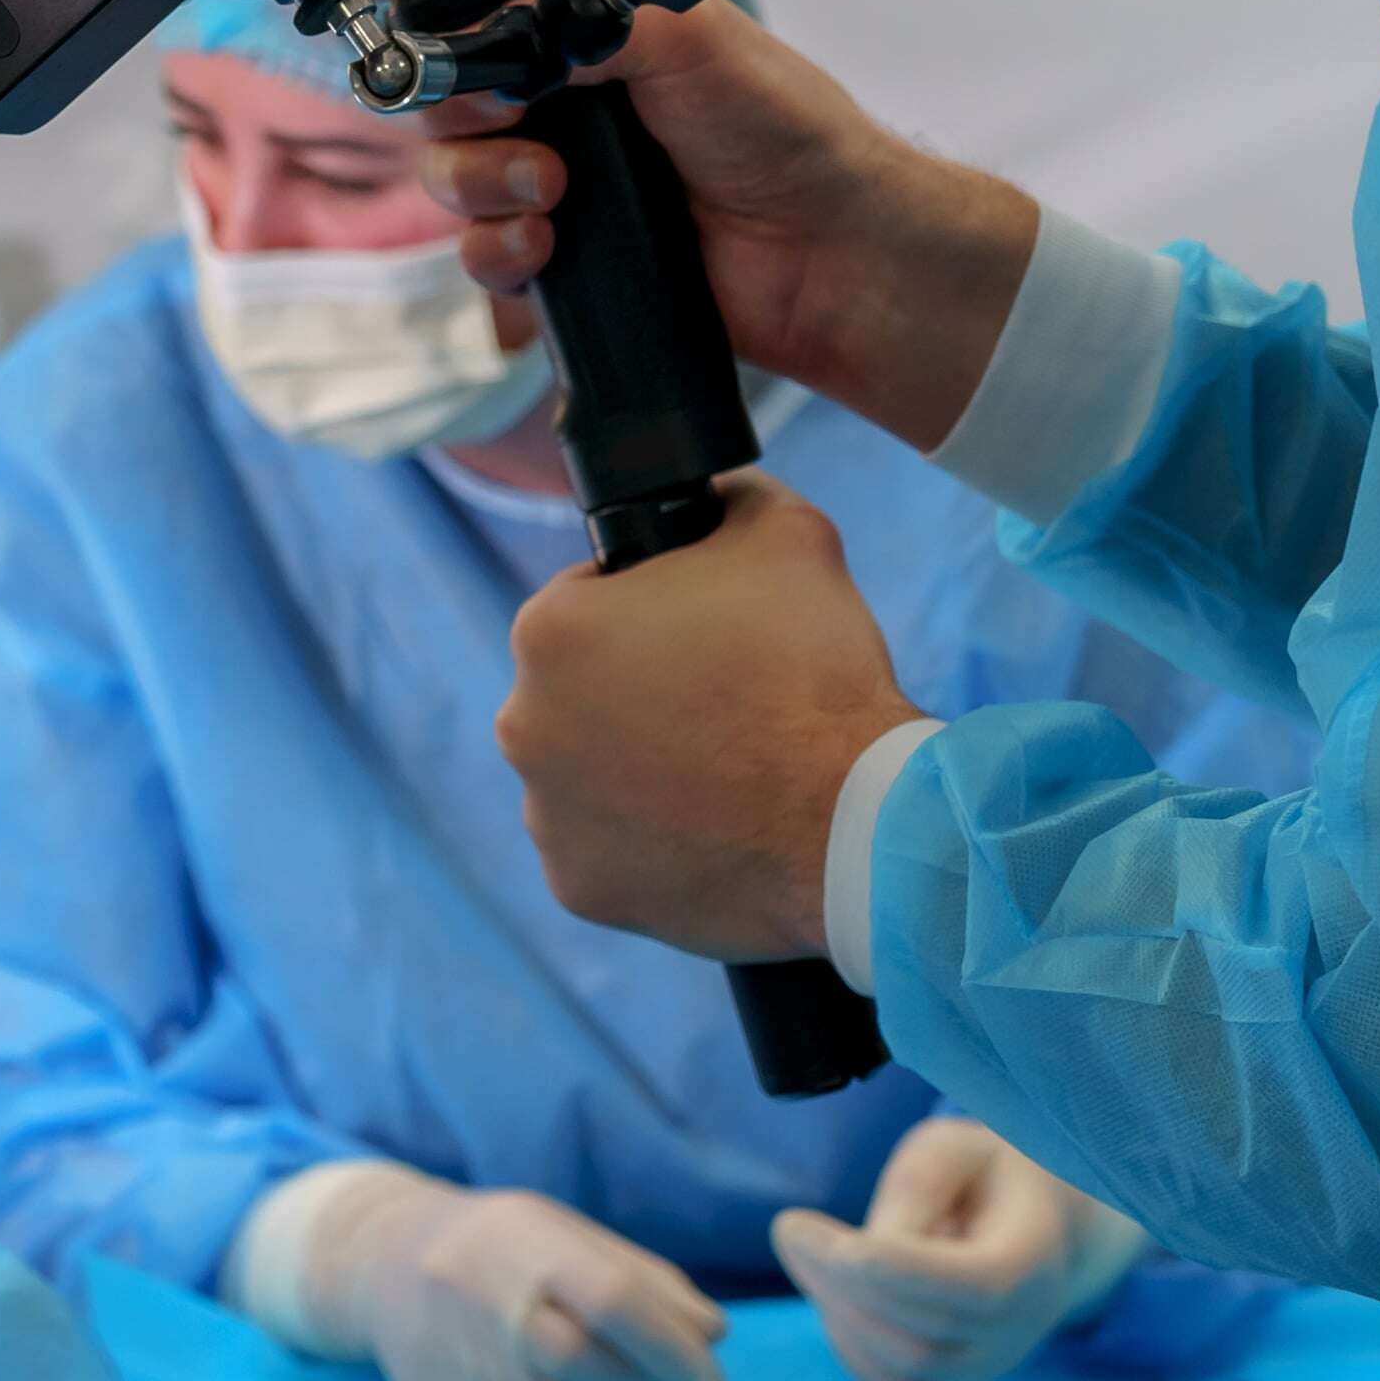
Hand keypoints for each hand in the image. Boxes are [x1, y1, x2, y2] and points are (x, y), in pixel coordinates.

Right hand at [293, 1167, 731, 1380]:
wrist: (384, 1271)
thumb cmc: (498, 1246)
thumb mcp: (567, 1233)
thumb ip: (644, 1279)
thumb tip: (712, 1336)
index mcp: (526, 1248)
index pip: (612, 1301)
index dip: (674, 1348)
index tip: (711, 1380)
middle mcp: (492, 1313)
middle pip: (595, 1368)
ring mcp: (474, 1376)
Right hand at [427, 0, 1039, 449]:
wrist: (830, 251)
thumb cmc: (787, 134)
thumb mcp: (691, 35)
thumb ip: (592, 14)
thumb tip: (505, 27)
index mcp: (595, 47)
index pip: (487, 41)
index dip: (470, 62)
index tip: (495, 87)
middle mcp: (572, 114)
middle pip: (454, 116)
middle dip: (470, 137)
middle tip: (538, 155)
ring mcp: (564, 191)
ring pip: (458, 188)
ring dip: (481, 194)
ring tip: (550, 202)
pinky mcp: (569, 264)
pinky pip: (489, 261)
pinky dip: (499, 255)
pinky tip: (547, 249)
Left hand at [493, 472, 925, 954]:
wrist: (857, 823)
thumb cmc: (813, 671)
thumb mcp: (784, 532)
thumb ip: (729, 495)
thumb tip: (713, 491)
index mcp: (547, 631)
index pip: (592, 600)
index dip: (657, 609)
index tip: (711, 635)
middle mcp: (522, 725)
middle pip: (586, 693)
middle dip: (643, 693)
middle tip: (726, 706)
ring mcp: (546, 817)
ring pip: (591, 774)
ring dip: (640, 770)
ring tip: (726, 773)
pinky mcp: (581, 889)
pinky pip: (612, 851)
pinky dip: (652, 844)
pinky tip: (713, 832)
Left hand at [773, 1117, 1148, 1380]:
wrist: (1035, 1224)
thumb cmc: (986, 1174)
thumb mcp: (954, 1148)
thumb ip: (915, 1185)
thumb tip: (854, 1251)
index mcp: (1036, 1260)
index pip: (974, 1288)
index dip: (888, 1268)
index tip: (802, 1224)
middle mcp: (1024, 1329)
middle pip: (926, 1339)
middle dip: (839, 1286)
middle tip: (792, 1229)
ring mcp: (993, 1366)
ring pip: (905, 1374)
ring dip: (837, 1314)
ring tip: (810, 1254)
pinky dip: (849, 1346)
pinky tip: (833, 1293)